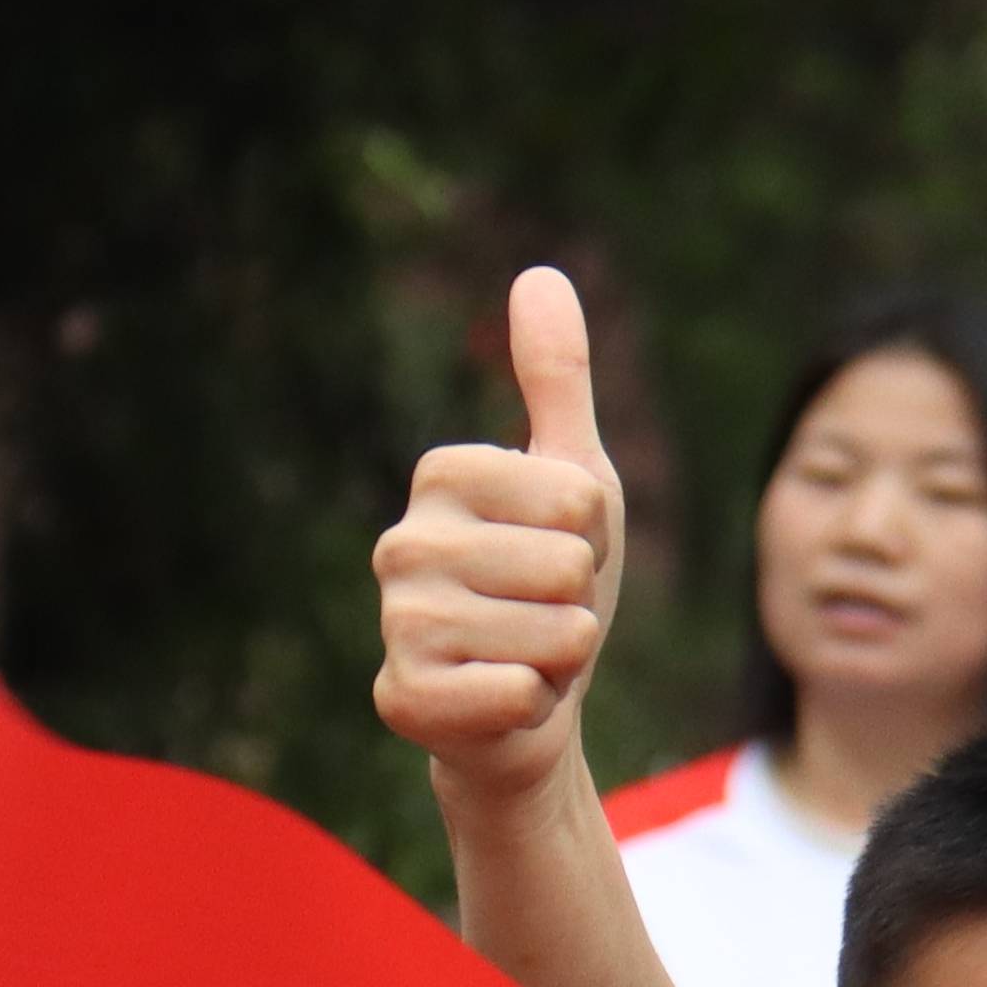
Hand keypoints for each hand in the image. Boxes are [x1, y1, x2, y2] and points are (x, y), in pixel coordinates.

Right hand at [373, 268, 626, 808]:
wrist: (527, 712)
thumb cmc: (552, 588)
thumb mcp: (575, 480)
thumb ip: (557, 382)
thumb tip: (539, 273)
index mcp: (440, 474)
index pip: (576, 498)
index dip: (591, 536)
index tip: (559, 554)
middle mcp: (401, 542)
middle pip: (567, 567)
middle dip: (581, 603)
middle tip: (542, 614)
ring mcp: (396, 624)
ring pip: (551, 633)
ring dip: (562, 657)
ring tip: (526, 656)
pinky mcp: (403, 699)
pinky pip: (518, 694)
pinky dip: (536, 706)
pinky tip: (506, 702)